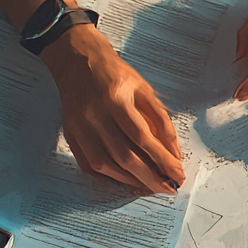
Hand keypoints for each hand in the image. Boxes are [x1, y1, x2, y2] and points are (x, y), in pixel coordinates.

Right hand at [40, 25, 184, 194]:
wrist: (78, 60)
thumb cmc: (114, 74)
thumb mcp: (143, 89)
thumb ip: (160, 120)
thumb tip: (173, 153)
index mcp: (116, 97)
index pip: (142, 138)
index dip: (162, 159)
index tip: (177, 173)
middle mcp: (94, 113)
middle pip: (124, 156)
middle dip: (150, 177)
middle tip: (168, 187)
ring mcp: (79, 126)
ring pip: (106, 165)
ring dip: (131, 181)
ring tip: (151, 185)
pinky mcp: (70, 135)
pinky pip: (89, 165)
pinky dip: (109, 176)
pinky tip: (126, 179)